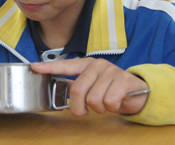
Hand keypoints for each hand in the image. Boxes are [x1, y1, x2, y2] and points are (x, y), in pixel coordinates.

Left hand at [31, 58, 148, 115]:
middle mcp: (97, 65)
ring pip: (94, 99)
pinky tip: (117, 101)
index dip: (49, 68)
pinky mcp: (123, 80)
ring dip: (100, 108)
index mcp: (87, 65)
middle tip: (87, 110)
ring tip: (106, 103)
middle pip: (78, 90)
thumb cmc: (112, 89)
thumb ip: (78, 85)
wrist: (140, 91)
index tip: (35, 67)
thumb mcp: (94, 86)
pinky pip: (109, 101)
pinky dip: (112, 107)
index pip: (65, 65)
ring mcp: (111, 71)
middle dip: (80, 107)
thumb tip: (60, 88)